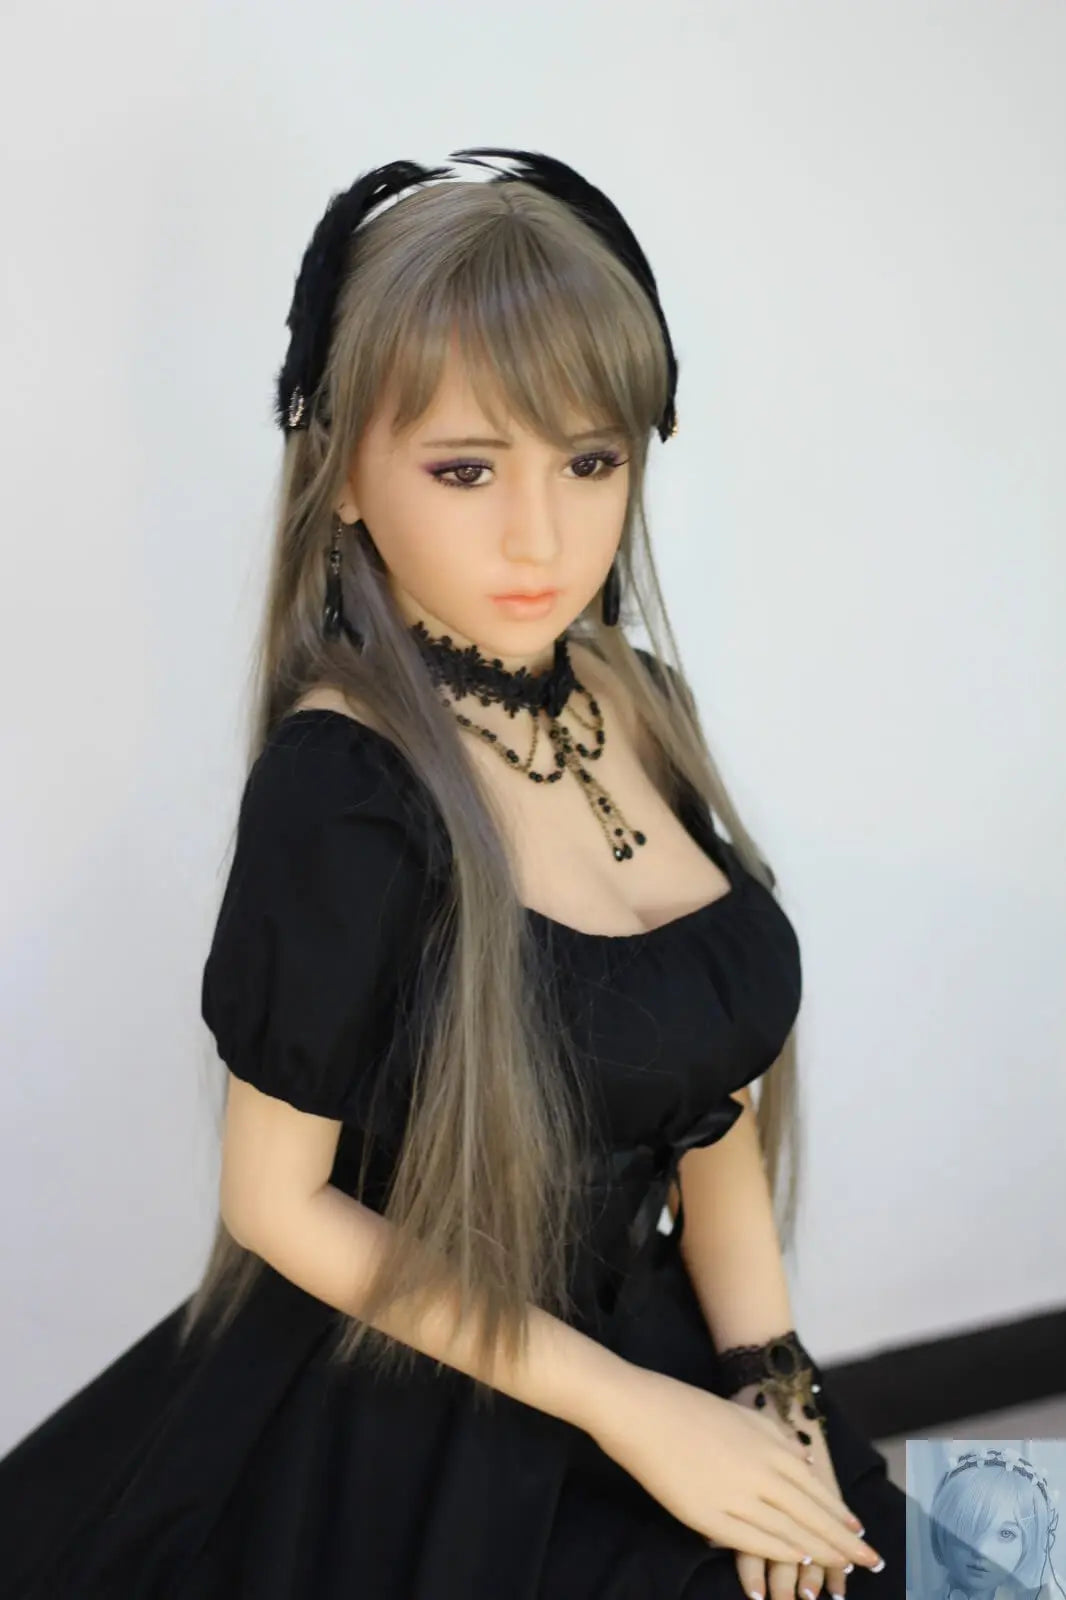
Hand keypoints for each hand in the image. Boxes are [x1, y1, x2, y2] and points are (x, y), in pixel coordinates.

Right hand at [588, 1362, 881, 1572]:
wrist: (644, 1411)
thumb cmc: (691, 1408)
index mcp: (770, 1446)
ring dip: (818, 1552)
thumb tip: (807, 1460)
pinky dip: (781, 1553)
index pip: (817, 1489)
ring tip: (841, 1571)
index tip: (863, 1533)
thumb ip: (777, 1439)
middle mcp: (761, 1473)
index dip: (841, 1515)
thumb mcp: (745, 1416)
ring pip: (789, 1533)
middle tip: (872, 1562)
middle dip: (844, 1542)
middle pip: (812, 1516)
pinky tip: (798, 1561)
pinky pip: (755, 1541)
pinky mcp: (710, 1517)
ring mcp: (737, 1497)